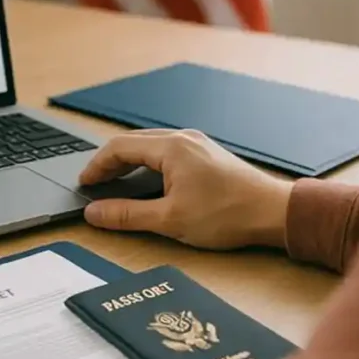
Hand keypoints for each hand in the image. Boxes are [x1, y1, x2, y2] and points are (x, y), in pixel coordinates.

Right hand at [78, 129, 292, 249]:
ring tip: (114, 182)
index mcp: (171, 148)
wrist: (274, 212)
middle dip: (109, 162)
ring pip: (149, 146)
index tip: (84, 183)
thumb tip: (95, 213)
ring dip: (128, 161)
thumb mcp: (169, 220)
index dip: (97, 166)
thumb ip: (126, 215)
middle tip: (94, 183)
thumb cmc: (228, 214)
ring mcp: (196, 144)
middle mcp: (182, 138)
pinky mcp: (206, 154)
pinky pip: (166, 151)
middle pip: (132, 143)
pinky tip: (146, 180)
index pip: (119, 148)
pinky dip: (147, 163)